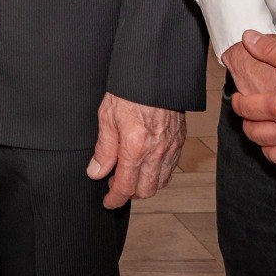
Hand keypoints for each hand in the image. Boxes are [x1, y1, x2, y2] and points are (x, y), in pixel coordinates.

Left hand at [86, 92, 185, 208]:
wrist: (154, 73)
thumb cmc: (129, 91)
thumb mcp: (107, 117)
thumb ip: (103, 149)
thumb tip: (96, 173)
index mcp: (135, 147)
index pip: (125, 187)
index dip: (115, 198)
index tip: (108, 202)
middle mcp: (156, 152)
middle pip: (145, 191)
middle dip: (129, 193)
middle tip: (115, 183)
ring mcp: (171, 148)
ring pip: (160, 182)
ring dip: (144, 185)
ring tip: (129, 173)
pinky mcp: (179, 141)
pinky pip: (170, 168)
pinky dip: (158, 173)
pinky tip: (146, 163)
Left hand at [229, 30, 275, 181]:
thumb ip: (272, 50)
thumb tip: (247, 38)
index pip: (245, 109)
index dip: (238, 103)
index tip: (240, 101)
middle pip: (255, 135)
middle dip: (249, 124)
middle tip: (253, 118)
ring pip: (273, 157)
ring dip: (267, 147)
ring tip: (270, 137)